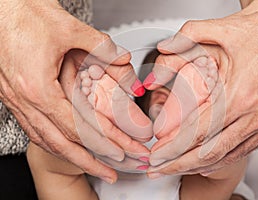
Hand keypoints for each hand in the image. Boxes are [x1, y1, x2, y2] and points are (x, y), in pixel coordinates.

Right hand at [0, 0, 149, 181]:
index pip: (77, 127)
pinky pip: (35, 128)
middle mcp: (25, 99)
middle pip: (62, 143)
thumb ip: (100, 45)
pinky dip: (53, 142)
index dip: (102, 143)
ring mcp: (17, 100)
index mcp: (38, 87)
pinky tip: (65, 146)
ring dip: (72, 156)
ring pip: (46, 139)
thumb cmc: (23, 14)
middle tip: (111, 173)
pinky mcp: (16, 96)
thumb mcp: (67, 28)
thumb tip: (121, 57)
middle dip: (90, 162)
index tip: (121, 153)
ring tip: (92, 167)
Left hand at [146, 6, 257, 175]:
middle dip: (177, 164)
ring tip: (176, 169)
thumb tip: (167, 45)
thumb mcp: (232, 28)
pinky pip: (243, 150)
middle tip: (157, 168)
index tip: (155, 153)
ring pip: (225, 156)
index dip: (172, 146)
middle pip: (208, 152)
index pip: (197, 131)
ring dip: (196, 166)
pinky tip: (208, 162)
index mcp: (240, 94)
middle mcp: (254, 115)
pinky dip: (221, 160)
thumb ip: (193, 34)